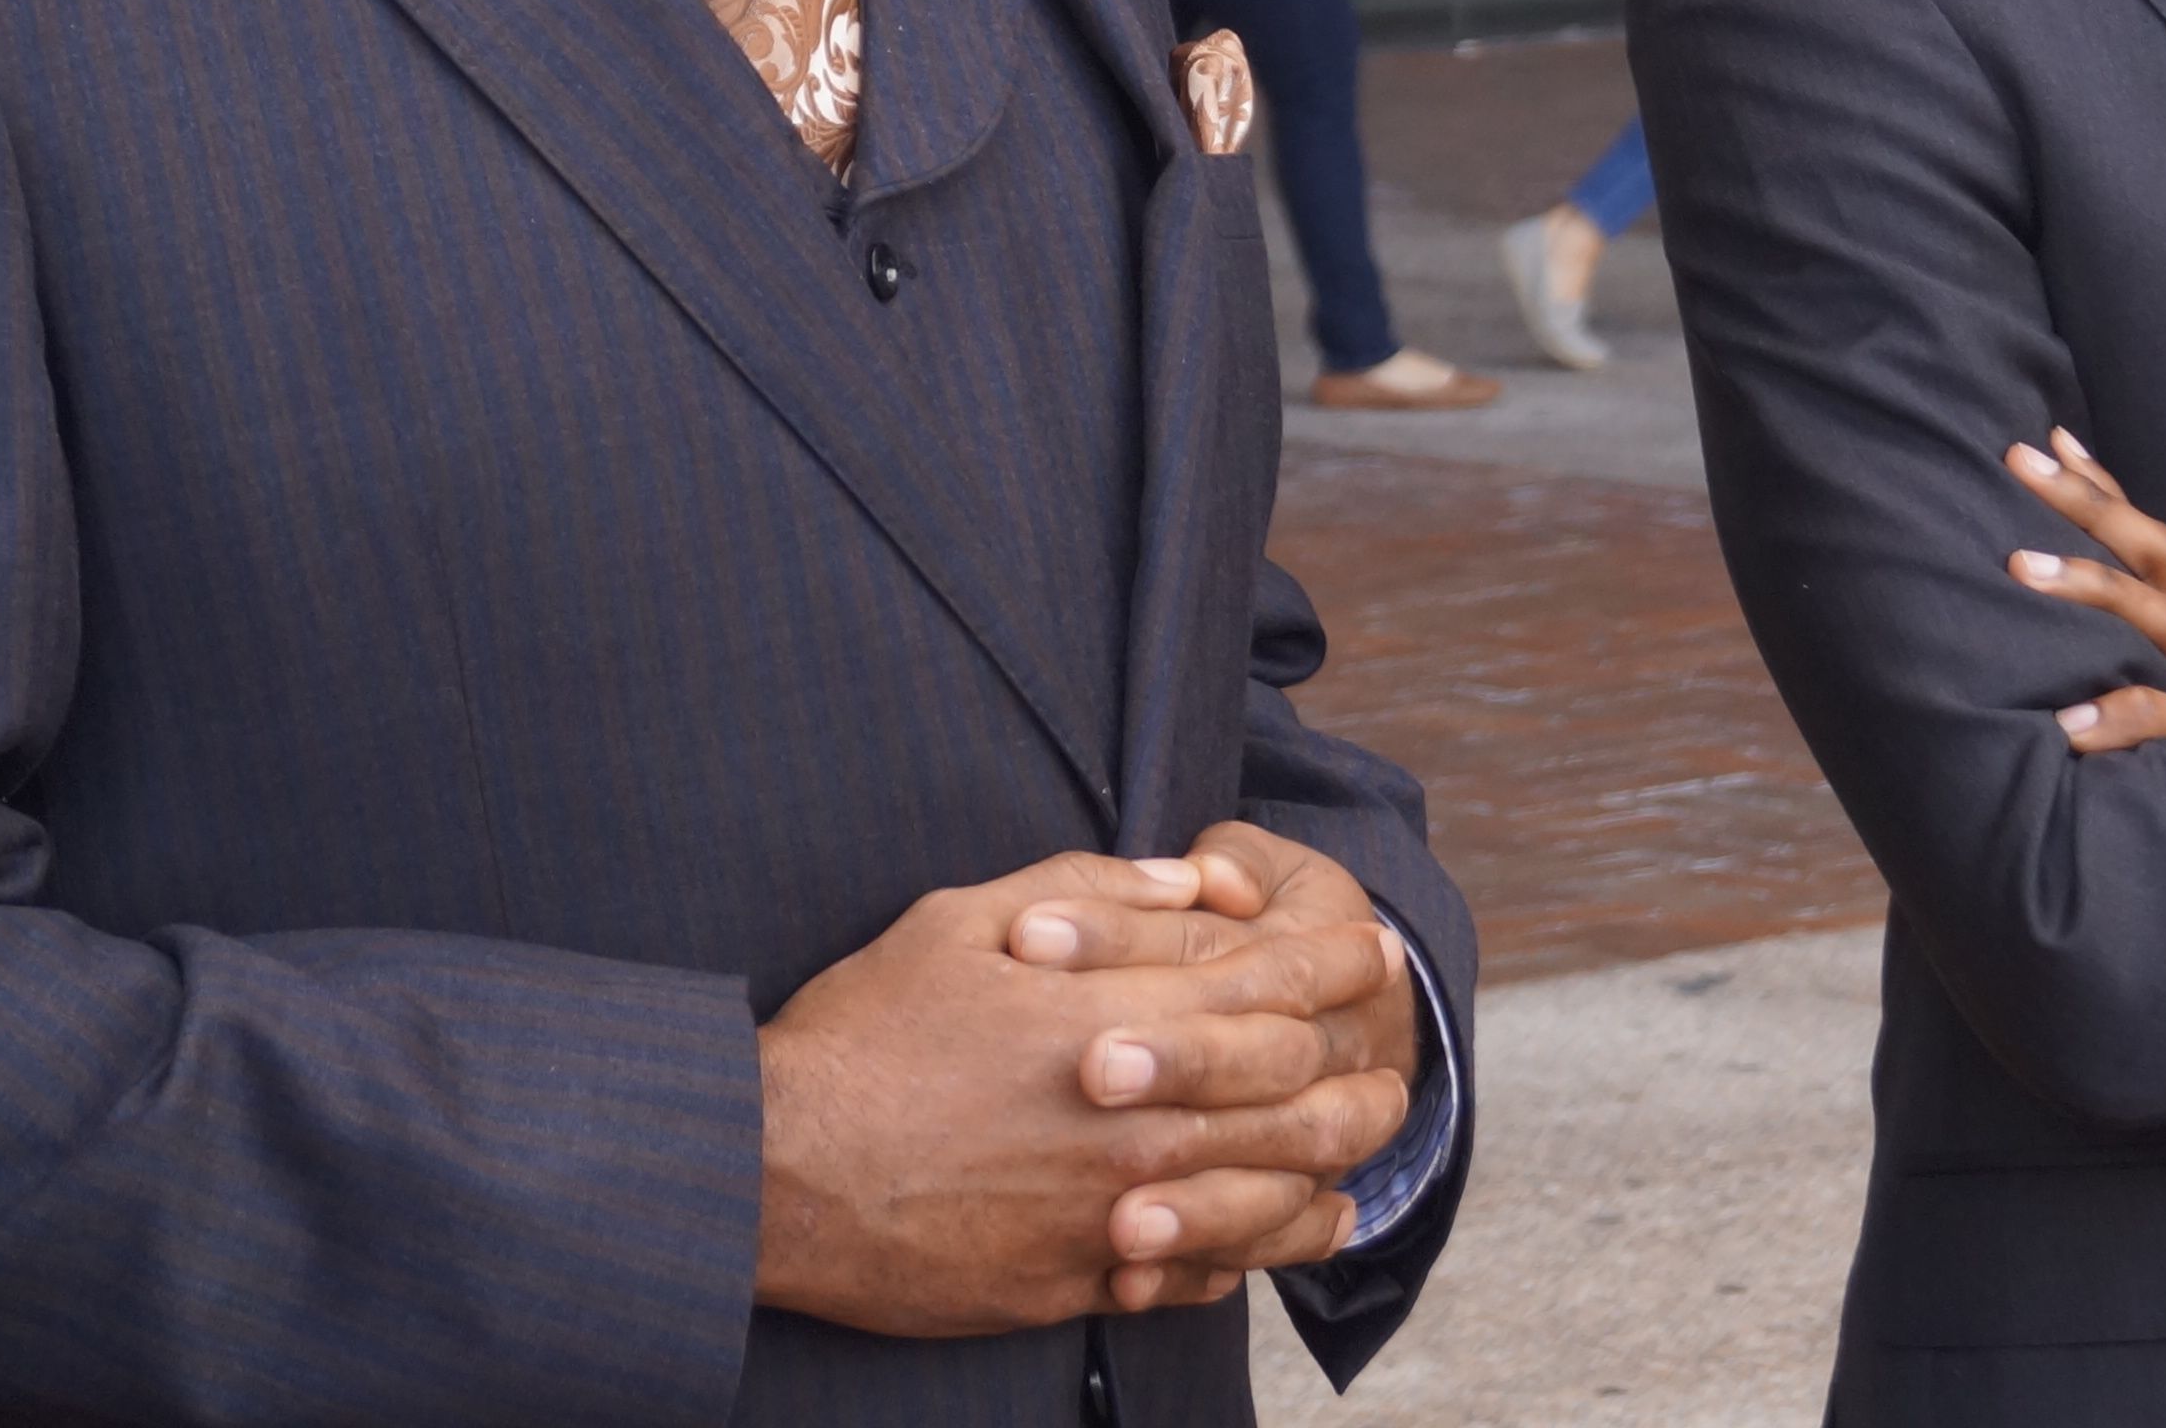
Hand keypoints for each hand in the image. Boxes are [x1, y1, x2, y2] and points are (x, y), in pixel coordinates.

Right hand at [753, 847, 1412, 1335]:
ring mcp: (1111, 1216)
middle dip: (1362, 1077)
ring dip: (1326, 1177)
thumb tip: (1190, 882)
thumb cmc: (860, 1035)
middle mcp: (1137, 1125)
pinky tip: (1264, 1239)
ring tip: (1356, 1163)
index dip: (1338, 965)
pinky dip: (1244, 1256)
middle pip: (1300, 1104)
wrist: (773, 1174)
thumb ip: (1091, 893)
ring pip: (1267, 1204)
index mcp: (1118, 1022)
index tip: (1372, 949)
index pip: (1273, 989)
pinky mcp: (1075, 1283)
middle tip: (1391, 1066)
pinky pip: (1194, 1278)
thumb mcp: (962, 920)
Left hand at [2005, 430, 2165, 750]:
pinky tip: (2069, 726)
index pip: (2150, 538)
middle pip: (2159, 552)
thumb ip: (2116, 632)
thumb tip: (2038, 575)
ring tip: (2020, 566)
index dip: (2102, 486)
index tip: (2044, 440)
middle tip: (2018, 462)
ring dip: (2094, 586)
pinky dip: (2123, 719)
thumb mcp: (2163, 679)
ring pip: (2165, 622)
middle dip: (2089, 502)